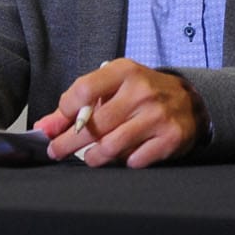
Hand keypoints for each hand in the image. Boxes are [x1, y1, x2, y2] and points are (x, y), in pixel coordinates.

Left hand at [34, 58, 201, 167]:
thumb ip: (77, 104)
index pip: (83, 90)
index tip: (58, 125)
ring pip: (112, 146)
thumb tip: (44, 127)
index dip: (65, 112)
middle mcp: (141, 92)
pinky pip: (135, 160)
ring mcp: (157, 116)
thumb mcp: (111, 87)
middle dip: (68, 142)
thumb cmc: (141, 93)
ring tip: (89, 157)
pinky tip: (122, 157)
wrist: (190, 100)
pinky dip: (123, 162)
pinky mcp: (170, 139)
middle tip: (56, 151)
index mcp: (124, 71)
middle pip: (95, 124)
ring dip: (94, 156)